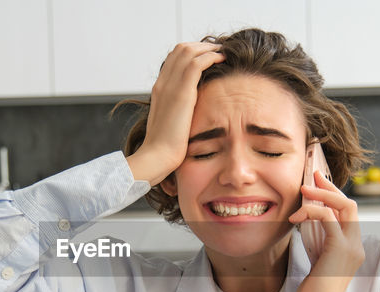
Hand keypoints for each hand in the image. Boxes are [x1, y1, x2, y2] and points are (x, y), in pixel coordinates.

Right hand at [126, 42, 224, 185]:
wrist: (157, 157)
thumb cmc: (166, 148)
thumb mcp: (172, 124)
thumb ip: (179, 112)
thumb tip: (193, 113)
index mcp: (159, 89)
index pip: (174, 59)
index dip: (192, 52)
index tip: (208, 56)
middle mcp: (162, 83)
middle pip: (180, 49)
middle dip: (201, 46)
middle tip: (218, 50)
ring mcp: (170, 86)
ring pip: (188, 51)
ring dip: (208, 48)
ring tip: (222, 52)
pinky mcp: (181, 93)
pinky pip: (196, 64)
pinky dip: (210, 57)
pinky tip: (222, 60)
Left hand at [288, 170, 364, 291]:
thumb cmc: (313, 289)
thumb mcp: (318, 258)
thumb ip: (319, 239)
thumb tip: (308, 218)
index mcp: (353, 246)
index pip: (349, 212)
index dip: (333, 194)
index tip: (317, 181)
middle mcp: (357, 244)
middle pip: (350, 205)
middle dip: (330, 187)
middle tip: (311, 175)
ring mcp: (351, 247)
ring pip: (344, 207)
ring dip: (321, 195)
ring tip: (302, 190)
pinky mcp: (340, 250)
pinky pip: (329, 220)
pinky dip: (313, 211)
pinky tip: (297, 216)